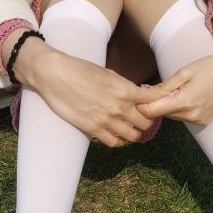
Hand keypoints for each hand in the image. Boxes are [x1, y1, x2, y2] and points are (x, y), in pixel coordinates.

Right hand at [24, 44, 165, 147]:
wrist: (55, 75)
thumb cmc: (80, 69)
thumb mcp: (108, 73)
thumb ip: (124, 86)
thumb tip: (136, 94)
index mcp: (126, 89)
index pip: (153, 100)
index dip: (157, 102)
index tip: (154, 104)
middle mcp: (120, 107)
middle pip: (146, 122)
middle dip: (146, 120)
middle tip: (141, 118)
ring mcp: (107, 120)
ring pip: (133, 136)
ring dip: (134, 132)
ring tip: (130, 128)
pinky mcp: (93, 129)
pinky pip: (114, 142)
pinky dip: (119, 141)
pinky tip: (116, 135)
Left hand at [136, 48, 212, 126]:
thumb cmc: (209, 67)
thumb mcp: (184, 72)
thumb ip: (164, 87)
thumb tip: (144, 95)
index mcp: (185, 101)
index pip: (153, 111)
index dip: (141, 104)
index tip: (136, 96)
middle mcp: (192, 115)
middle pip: (162, 114)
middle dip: (155, 104)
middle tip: (154, 89)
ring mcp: (199, 120)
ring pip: (172, 116)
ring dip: (167, 106)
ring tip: (173, 90)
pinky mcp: (204, 121)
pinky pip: (183, 117)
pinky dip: (180, 109)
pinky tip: (186, 96)